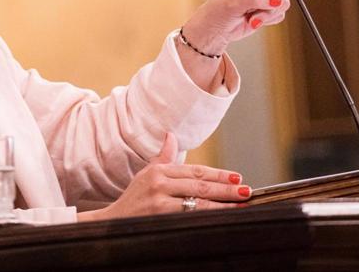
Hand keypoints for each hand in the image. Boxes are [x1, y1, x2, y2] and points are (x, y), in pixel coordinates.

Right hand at [78, 133, 250, 220]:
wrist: (113, 223)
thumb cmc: (133, 199)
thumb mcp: (146, 174)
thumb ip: (163, 157)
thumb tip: (171, 136)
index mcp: (158, 171)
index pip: (195, 171)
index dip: (218, 174)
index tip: (237, 177)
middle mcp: (159, 183)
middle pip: (200, 186)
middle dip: (226, 188)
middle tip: (246, 190)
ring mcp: (160, 202)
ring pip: (199, 202)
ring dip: (223, 204)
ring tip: (240, 204)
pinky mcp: (161, 217)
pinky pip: (191, 216)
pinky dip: (208, 216)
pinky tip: (222, 216)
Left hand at [182, 0, 328, 56]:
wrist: (215, 30)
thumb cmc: (218, 11)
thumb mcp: (235, 2)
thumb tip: (277, 0)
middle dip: (269, 5)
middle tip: (252, 13)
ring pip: (283, 5)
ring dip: (267, 15)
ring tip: (249, 18)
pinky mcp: (268, 9)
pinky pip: (280, 15)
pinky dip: (267, 21)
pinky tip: (252, 22)